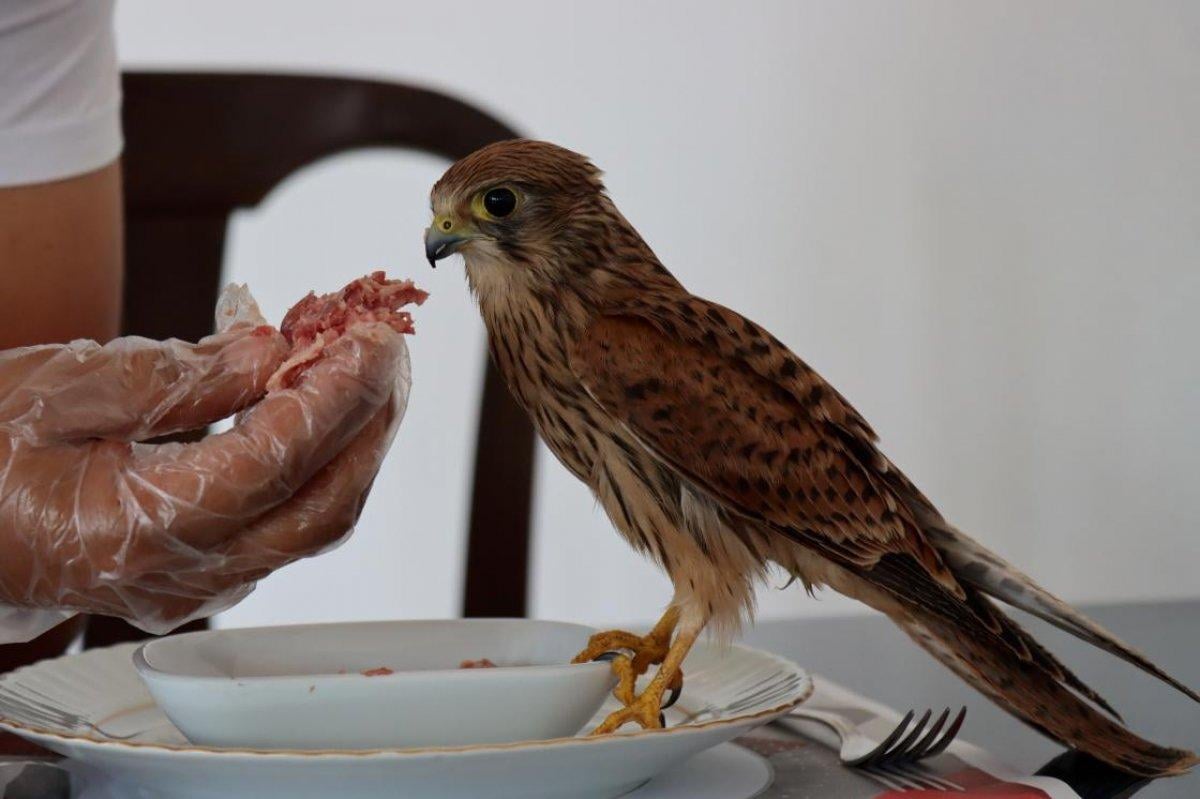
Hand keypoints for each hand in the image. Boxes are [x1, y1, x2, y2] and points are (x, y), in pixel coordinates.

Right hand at [0, 303, 407, 633]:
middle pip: (319, 509)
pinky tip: (318, 414)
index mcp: (136, 530)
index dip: (336, 398)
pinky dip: (318, 469)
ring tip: (368, 375)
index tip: (373, 342)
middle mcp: (178, 577)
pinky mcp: (199, 580)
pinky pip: (285, 530)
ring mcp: (192, 589)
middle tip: (388, 353)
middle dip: (370, 426)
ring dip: (354, 448)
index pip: (276, 462)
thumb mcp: (62, 390)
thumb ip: (178, 376)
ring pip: (312, 527)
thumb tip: (275, 351)